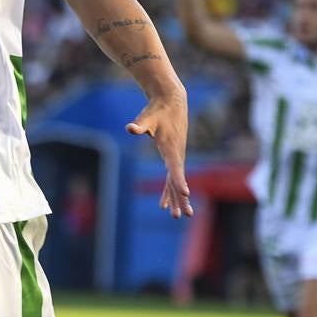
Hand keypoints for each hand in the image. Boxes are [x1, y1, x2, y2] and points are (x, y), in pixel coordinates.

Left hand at [125, 91, 193, 217]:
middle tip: (182, 215)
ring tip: (175, 215)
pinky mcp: (173, 156)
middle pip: (178, 180)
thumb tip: (130, 128)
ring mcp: (176, 157)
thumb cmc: (157, 110)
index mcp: (172, 149)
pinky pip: (172, 177)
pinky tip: (164, 203)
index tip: (186, 193)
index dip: (180, 181)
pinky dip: (169, 190)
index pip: (176, 169)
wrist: (171, 102)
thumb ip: (139, 125)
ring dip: (176, 199)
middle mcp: (177, 155)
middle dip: (180, 198)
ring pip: (176, 182)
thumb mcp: (147, 118)